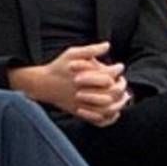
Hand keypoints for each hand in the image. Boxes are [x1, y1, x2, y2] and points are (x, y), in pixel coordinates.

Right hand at [10, 42, 130, 125]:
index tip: (119, 66)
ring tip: (124, 95)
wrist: (42, 84)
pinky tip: (115, 110)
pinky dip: (110, 117)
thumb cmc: (58, 67)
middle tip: (122, 80)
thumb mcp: (72, 53)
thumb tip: (107, 45)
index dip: (118, 69)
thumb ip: (90, 49)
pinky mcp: (80, 113)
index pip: (111, 74)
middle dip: (121, 85)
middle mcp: (87, 91)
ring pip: (109, 107)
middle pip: (113, 91)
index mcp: (87, 76)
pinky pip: (100, 120)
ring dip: (119, 102)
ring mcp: (84, 104)